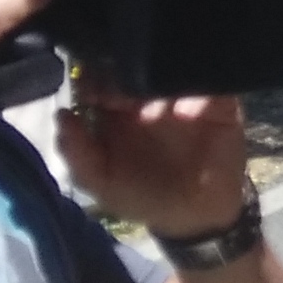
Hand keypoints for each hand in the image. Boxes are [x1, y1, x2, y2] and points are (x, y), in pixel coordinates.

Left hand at [55, 79, 253, 240]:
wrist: (195, 217)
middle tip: (122, 99)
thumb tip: (63, 114)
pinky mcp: (219, 105)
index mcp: (116, 107)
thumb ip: (76, 154)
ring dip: (160, 86)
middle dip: (125, 76)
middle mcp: (149, 95)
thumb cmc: (142, 196)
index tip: (91, 90)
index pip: (101, 77)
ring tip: (153, 113)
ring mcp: (184, 96)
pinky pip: (212, 90)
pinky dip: (198, 98)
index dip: (93, 79)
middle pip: (135, 65)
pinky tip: (186, 115)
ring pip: (172, 72)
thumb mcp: (101, 182)